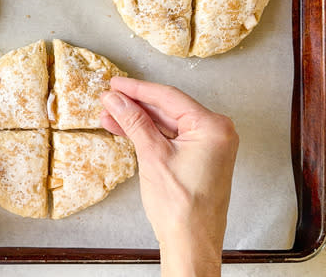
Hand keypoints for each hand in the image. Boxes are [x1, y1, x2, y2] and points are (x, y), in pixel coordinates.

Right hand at [100, 77, 237, 276]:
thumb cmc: (181, 207)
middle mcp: (217, 132)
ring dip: (139, 120)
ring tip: (110, 116)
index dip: (138, 89)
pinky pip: (171, 138)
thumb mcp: (152, 156)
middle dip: (135, 105)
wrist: (191, 243)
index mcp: (213, 127)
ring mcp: (209, 146)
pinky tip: (126, 130)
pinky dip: (149, 135)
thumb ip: (134, 122)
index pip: (169, 97)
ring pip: (167, 123)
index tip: (115, 84)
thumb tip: (116, 100)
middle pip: (168, 109)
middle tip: (108, 99)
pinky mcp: (200, 158)